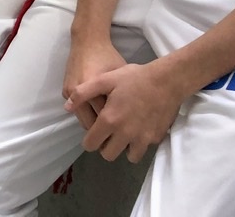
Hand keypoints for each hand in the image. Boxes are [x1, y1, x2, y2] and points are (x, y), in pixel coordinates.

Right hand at [62, 36, 127, 130]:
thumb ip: (123, 97)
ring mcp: (69, 91)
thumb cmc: (108, 56)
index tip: (126, 137)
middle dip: (103, 133)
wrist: (87, 41)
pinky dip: (87, 116)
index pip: (104, 118)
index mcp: (93, 87)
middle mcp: (78, 91)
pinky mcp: (65, 90)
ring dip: (94, 126)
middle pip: (91, 123)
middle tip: (117, 139)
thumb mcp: (120, 75)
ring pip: (82, 120)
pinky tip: (99, 118)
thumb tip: (133, 118)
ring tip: (109, 131)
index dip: (115, 130)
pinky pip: (77, 111)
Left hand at [67, 60, 182, 161]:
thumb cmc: (133, 78)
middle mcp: (126, 134)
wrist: (167, 81)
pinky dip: (139, 143)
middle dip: (104, 147)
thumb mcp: (104, 80)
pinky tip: (138, 128)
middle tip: (106, 134)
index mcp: (110, 120)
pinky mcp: (157, 138)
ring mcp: (143, 138)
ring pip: (129, 156)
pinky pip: (144, 147)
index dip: (88, 141)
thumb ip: (82, 93)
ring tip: (123, 133)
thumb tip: (66, 107)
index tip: (91, 134)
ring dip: (124, 148)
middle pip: (109, 155)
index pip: (92, 144)